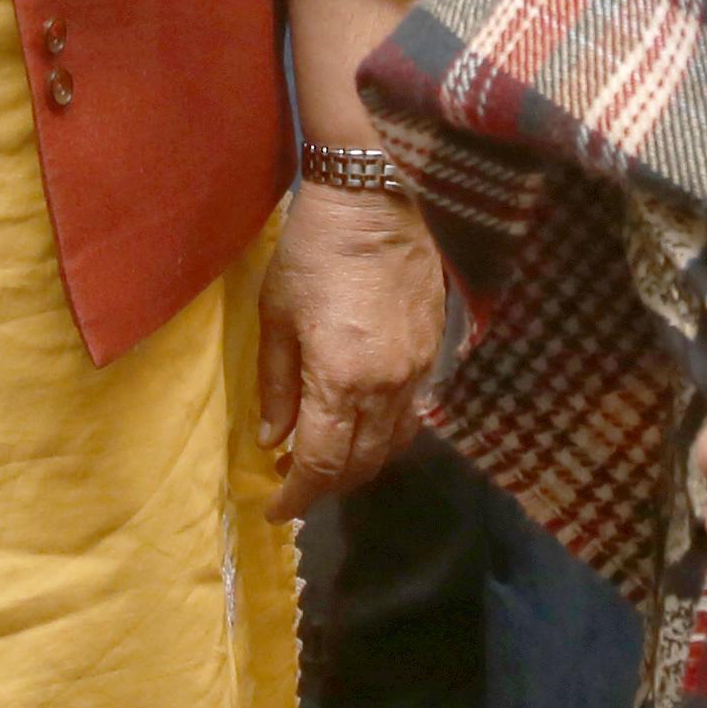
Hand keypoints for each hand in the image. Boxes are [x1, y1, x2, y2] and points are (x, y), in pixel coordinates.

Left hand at [255, 182, 441, 518]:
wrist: (378, 198)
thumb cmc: (313, 250)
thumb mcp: (277, 315)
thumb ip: (276, 384)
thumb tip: (273, 439)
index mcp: (343, 380)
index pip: (323, 464)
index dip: (298, 496)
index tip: (276, 509)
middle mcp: (388, 387)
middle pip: (362, 464)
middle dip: (326, 486)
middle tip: (294, 487)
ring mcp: (418, 372)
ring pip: (391, 445)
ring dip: (357, 465)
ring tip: (325, 461)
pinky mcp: (433, 353)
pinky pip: (411, 415)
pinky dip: (384, 436)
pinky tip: (361, 426)